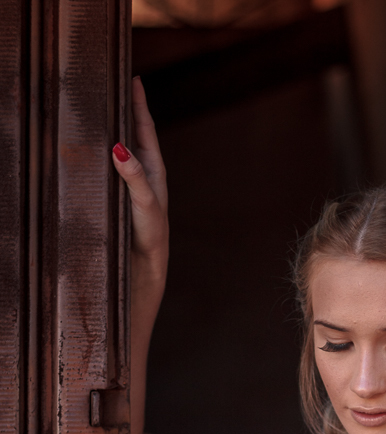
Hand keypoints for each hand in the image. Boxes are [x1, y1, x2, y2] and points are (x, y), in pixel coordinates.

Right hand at [112, 76, 168, 276]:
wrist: (144, 263)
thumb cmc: (150, 233)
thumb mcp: (145, 203)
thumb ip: (134, 177)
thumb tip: (118, 147)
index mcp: (154, 168)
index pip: (144, 127)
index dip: (139, 103)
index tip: (134, 78)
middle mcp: (143, 171)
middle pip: (131, 132)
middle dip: (123, 108)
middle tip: (112, 82)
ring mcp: (130, 181)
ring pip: (120, 147)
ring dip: (112, 128)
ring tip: (101, 106)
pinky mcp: (119, 193)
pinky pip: (110, 164)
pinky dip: (103, 150)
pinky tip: (92, 146)